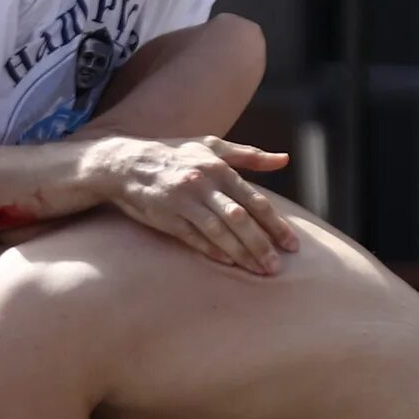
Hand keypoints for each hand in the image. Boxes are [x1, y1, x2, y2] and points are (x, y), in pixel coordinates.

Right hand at [97, 134, 296, 274]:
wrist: (126, 164)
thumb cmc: (173, 155)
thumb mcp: (210, 147)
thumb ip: (249, 156)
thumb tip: (284, 159)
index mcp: (218, 168)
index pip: (254, 201)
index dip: (275, 224)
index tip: (292, 245)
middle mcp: (203, 184)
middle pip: (240, 219)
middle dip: (261, 244)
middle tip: (278, 266)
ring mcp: (184, 202)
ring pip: (219, 232)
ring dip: (242, 253)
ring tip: (260, 271)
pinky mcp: (167, 218)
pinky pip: (194, 238)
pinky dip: (213, 251)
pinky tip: (229, 263)